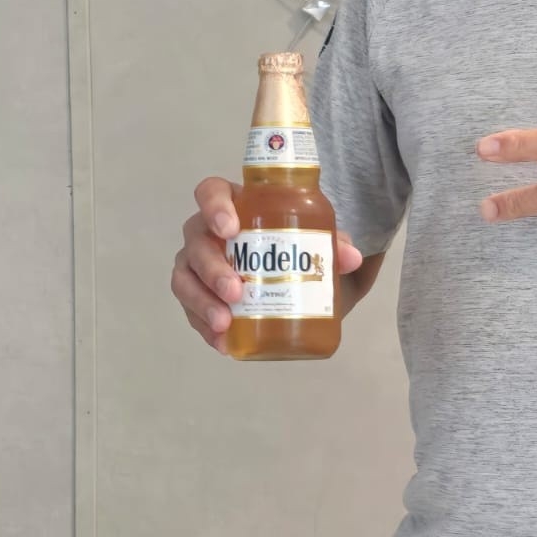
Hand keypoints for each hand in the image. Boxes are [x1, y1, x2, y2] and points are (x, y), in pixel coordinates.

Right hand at [171, 176, 363, 353]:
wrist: (297, 279)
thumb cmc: (297, 247)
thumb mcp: (318, 243)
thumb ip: (334, 245)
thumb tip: (351, 257)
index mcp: (235, 206)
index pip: (211, 192)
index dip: (214, 207)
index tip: (230, 230)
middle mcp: (208, 233)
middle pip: (196, 241)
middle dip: (213, 268)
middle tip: (236, 291)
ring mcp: (198, 265)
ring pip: (185, 278)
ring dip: (202, 302)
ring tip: (225, 323)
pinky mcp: (199, 296)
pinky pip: (192, 310)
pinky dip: (205, 328)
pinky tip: (223, 344)